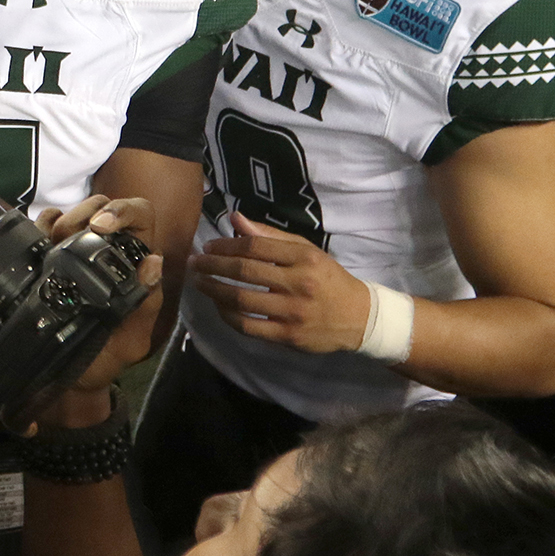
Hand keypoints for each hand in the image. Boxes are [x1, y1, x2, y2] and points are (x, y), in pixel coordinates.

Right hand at [34, 195, 164, 398]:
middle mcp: (109, 251)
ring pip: (76, 211)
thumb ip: (146, 305)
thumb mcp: (132, 339)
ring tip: (52, 242)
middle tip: (67, 236)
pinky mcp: (50, 257)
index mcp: (135, 264)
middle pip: (105, 205)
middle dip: (86, 212)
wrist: (69, 377)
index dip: (124, 212)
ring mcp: (78, 251)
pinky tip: (40, 240)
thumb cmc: (106, 357)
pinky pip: (46, 226)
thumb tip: (153, 261)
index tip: (100, 226)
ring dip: (64, 218)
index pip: (141, 217)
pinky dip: (41, 223)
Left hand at [190, 212, 370, 354]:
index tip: (209, 247)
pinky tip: (218, 306)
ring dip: (213, 290)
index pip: (255, 246)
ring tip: (199, 283)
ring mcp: (293, 312)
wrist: (359, 318)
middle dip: (212, 265)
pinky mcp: (288, 336)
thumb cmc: (327, 279)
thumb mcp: (306, 250)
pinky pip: (248, 326)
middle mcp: (299, 283)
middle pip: (244, 271)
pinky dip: (227, 316)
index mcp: (304, 258)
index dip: (226, 245)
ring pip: (241, 300)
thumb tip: (236, 219)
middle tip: (195, 263)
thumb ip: (270, 236)